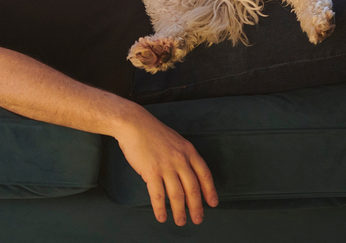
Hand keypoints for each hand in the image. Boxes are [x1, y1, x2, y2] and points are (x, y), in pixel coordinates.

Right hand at [114, 106, 217, 225]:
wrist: (133, 123)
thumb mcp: (175, 140)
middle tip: (198, 219)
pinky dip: (160, 208)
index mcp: (188, 151)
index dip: (210, 191)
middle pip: (192, 188)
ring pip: (177, 195)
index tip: (212, 203)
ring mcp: (165, 166)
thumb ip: (182, 156)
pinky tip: (162, 216)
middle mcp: (180, 160)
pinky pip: (158, 195)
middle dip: (196, 207)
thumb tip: (185, 175)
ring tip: (181, 221)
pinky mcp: (150, 172)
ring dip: (180, 211)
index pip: (204, 174)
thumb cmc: (152, 132)